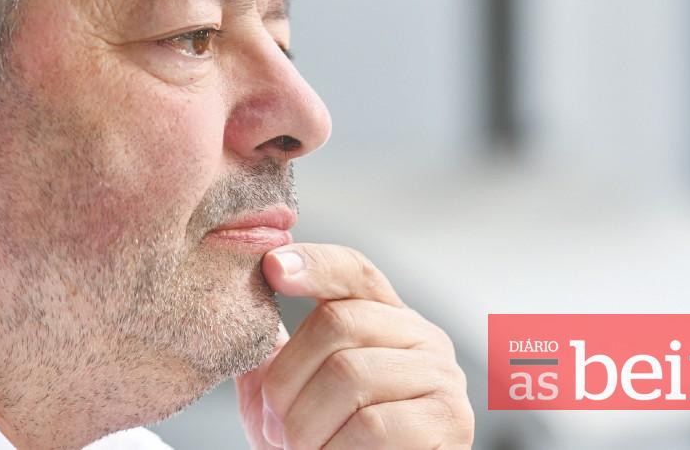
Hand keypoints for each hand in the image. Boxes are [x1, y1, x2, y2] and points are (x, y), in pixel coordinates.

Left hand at [236, 243, 473, 448]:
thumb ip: (274, 358)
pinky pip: (372, 425)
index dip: (314, 263)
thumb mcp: (294, 401)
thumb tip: (241, 307)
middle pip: (338, 322)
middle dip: (288, 380)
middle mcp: (423, 338)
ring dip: (307, 425)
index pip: (354, 272)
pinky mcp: (448, 421)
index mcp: (388, 322)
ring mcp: (441, 377)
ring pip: (351, 374)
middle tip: (275, 426)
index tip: (271, 268)